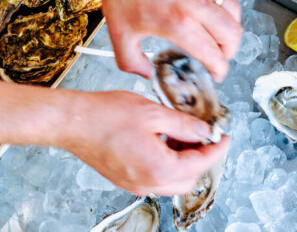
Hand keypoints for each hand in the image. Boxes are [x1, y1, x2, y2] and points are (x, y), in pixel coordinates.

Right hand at [58, 90, 230, 195]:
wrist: (72, 122)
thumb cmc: (104, 116)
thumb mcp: (153, 112)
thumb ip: (184, 124)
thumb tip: (205, 131)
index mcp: (160, 169)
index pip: (201, 163)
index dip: (216, 148)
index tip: (223, 136)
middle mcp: (148, 183)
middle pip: (189, 179)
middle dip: (200, 157)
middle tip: (203, 134)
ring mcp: (134, 184)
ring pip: (172, 181)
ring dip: (182, 160)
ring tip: (179, 133)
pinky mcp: (125, 179)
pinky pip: (155, 177)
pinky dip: (165, 162)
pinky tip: (160, 140)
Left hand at [91, 0, 241, 80]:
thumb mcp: (119, 35)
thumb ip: (132, 62)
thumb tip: (147, 73)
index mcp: (178, 24)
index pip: (214, 55)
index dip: (218, 70)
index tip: (214, 75)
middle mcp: (195, 5)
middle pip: (232, 36)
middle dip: (229, 53)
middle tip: (218, 59)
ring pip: (234, 14)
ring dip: (231, 31)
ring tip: (219, 39)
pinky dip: (225, 10)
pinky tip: (211, 15)